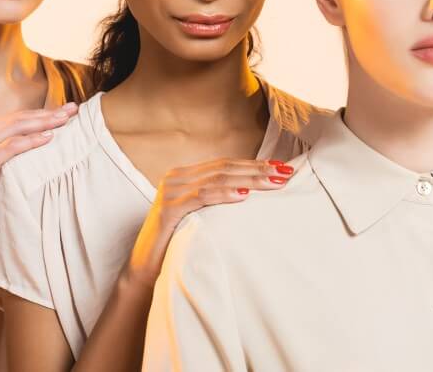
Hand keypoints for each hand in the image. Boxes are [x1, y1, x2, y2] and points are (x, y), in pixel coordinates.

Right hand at [0, 102, 78, 234]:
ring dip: (44, 122)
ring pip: (17, 128)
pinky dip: (32, 141)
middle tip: (72, 109)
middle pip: (20, 118)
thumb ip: (2, 155)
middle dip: (48, 113)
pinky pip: (12, 147)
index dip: (40, 113)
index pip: (16, 118)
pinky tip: (48, 138)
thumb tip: (30, 152)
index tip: (62, 111)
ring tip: (65, 119)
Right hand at [125, 157, 295, 285]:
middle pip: (223, 168)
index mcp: (183, 175)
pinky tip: (244, 195)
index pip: (224, 164)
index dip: (253, 164)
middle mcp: (175, 177)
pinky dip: (224, 194)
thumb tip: (251, 193)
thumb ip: (215, 200)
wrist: (146, 267)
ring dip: (248, 179)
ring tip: (273, 182)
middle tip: (285, 172)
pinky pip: (200, 197)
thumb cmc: (176, 242)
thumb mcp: (198, 215)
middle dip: (257, 170)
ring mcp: (170, 191)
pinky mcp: (168, 209)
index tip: (280, 166)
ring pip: (216, 179)